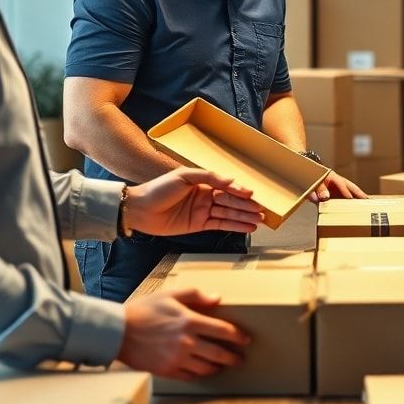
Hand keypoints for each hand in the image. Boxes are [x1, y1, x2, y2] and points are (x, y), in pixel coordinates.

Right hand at [119, 288, 250, 379]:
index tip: (246, 339)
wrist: (119, 331)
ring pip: (206, 367)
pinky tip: (202, 370)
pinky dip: (199, 374)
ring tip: (222, 366)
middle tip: (240, 359)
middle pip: (219, 353)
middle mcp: (187, 342)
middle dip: (233, 357)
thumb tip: (217, 299)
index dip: (238, 336)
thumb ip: (196, 295)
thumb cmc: (145, 310)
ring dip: (218, 367)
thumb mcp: (171, 295)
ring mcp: (177, 358)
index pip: (223, 331)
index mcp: (190, 321)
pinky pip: (190, 375)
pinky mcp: (167, 370)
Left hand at [123, 168, 262, 236]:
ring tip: (261, 220)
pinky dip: (235, 226)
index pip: (227, 187)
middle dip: (247, 206)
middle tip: (263, 211)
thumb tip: (231, 181)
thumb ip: (209, 177)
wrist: (139, 209)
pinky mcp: (199, 225)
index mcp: (203, 182)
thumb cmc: (158, 189)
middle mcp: (206, 196)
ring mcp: (203, 211)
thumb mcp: (183, 176)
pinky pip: (221, 225)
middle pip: (231, 201)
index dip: (240, 191)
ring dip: (245, 217)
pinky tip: (248, 227)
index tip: (252, 194)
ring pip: (229, 214)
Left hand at [309, 171, 366, 201]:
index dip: (345, 190)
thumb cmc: (312, 179)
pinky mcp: (338, 193)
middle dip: (358, 193)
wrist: (310, 177)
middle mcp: (338, 181)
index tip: (349, 197)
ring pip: (352, 191)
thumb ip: (318, 189)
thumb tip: (325, 197)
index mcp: (332, 176)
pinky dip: (354, 200)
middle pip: (351, 186)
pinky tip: (358, 206)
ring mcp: (339, 187)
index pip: (340, 183)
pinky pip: (347, 196)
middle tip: (366, 199)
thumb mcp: (314, 183)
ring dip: (359, 197)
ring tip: (366, 203)